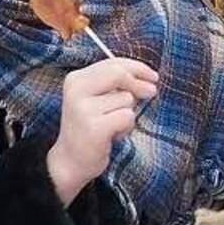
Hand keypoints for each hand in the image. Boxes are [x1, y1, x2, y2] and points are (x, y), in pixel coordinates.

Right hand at [46, 57, 158, 204]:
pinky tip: (112, 136)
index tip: (153, 76)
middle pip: (119, 74)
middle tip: (152, 92)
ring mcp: (83, 109)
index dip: (137, 67)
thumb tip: (149, 78)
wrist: (70, 161)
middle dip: (140, 83)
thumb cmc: (90, 127)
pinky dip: (127, 127)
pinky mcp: (94, 128)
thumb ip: (117, 84)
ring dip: (128, 112)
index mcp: (75, 79)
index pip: (112, 63)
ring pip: (127, 99)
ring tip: (112, 125)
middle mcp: (76, 91)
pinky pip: (127, 117)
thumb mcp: (97, 99)